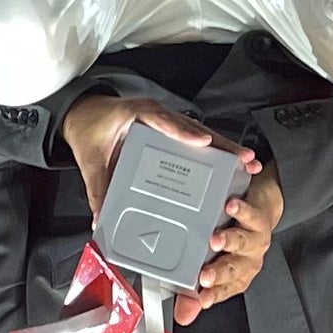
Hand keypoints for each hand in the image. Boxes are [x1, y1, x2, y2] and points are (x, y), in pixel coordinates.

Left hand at [60, 94, 246, 229]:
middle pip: (194, 127)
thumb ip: (97, 189)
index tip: (203, 142)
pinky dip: (214, 149)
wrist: (84, 114)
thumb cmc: (89, 131)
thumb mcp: (90, 161)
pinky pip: (195, 138)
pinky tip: (231, 164)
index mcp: (136, 114)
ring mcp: (166, 120)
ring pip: (200, 132)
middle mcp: (156, 114)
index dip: (183, 131)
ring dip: (225, 147)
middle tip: (244, 157)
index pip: (162, 121)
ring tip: (247, 162)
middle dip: (222, 144)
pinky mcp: (170, 129)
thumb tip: (101, 219)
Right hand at [178, 166, 282, 319]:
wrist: (262, 213)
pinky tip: (231, 207)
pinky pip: (250, 215)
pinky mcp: (258, 218)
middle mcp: (246, 260)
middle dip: (218, 273)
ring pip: (241, 242)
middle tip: (204, 275)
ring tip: (215, 240)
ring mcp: (253, 240)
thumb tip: (183, 315)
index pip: (223, 290)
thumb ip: (195, 296)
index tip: (201, 299)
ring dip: (228, 242)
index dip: (213, 295)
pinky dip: (241, 211)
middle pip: (232, 268)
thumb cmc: (236, 243)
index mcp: (235, 276)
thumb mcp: (215, 272)